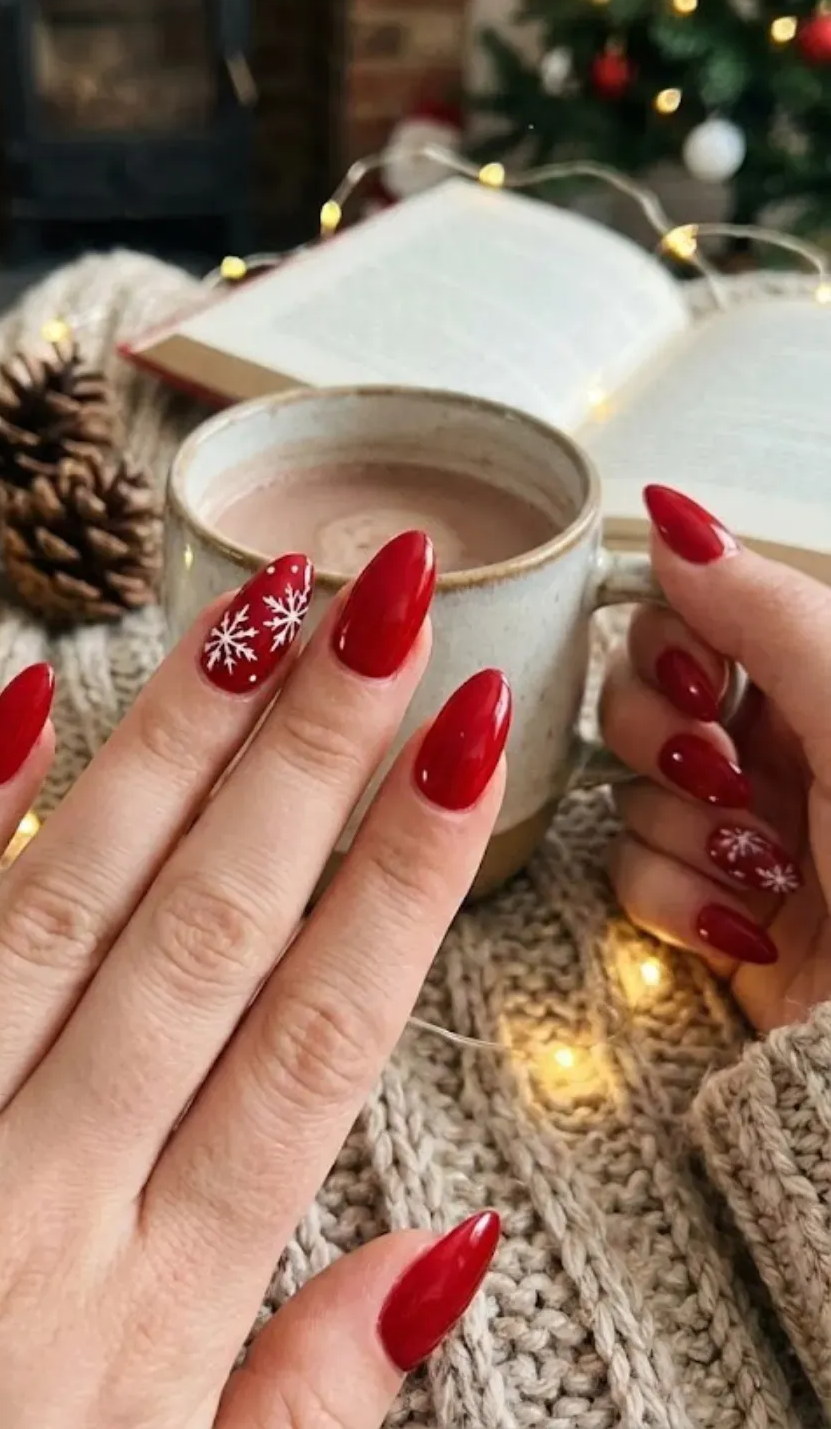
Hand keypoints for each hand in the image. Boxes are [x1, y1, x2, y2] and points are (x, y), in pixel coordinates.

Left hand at [0, 533, 508, 1428]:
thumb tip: (448, 1250)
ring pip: (61, 901)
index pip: (316, 1037)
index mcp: (149, 1310)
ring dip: (171, 746)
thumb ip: (309, 1399)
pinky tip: (23, 707)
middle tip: (385, 604)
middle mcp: (33, 1195)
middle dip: (313, 751)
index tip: (471, 741)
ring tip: (255, 613)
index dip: (406, 873)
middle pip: (208, 930)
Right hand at [602, 486, 830, 1033]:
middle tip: (726, 778)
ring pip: (630, 792)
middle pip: (638, 701)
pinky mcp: (706, 912)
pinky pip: (630, 875)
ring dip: (689, 835)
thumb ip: (764, 608)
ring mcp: (736, 831)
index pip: (688, 620)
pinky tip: (743, 923)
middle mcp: (775, 750)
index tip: (702, 683)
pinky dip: (678, 902)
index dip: (669, 647)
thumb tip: (674, 519)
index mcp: (816, 685)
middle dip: (667, 743)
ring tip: (765, 869)